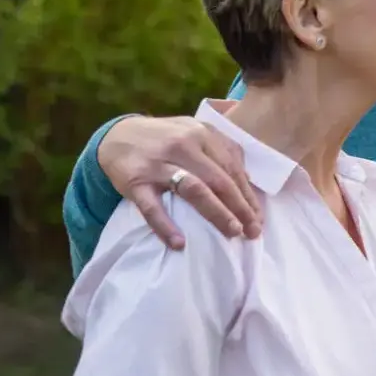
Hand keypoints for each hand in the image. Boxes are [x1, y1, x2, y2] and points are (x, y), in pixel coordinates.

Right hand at [102, 110, 261, 250]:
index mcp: (201, 134)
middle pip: (218, 180)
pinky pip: (152, 208)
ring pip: (193, 190)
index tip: (258, 219)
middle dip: (240, 208)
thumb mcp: (193, 132)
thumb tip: (246, 180)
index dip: (248, 195)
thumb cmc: (164, 139)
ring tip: (232, 232)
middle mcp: (182, 145)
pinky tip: (179, 243)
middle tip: (252, 232)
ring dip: (216, 213)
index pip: (232, 168)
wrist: (117, 136)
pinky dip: (166, 226)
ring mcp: (158, 164)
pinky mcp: (135, 181)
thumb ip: (220, 149)